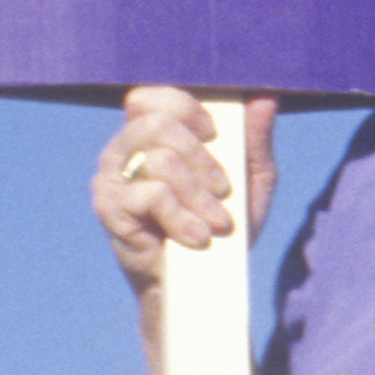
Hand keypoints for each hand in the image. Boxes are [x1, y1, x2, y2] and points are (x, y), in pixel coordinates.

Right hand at [94, 89, 274, 295]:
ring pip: (159, 159)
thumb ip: (255, 136)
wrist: (201, 279)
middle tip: (223, 188)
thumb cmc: (224, 220)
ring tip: (216, 220)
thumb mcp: (250, 176)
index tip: (214, 132)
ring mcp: (112, 177)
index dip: (186, 106)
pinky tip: (197, 236)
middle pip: (158, 122)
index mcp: (154, 132)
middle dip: (202, 157)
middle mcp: (126, 147)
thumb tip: (266, 95)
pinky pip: (151, 196)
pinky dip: (183, 217)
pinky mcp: (108, 208)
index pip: (151, 95)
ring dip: (198, 193)